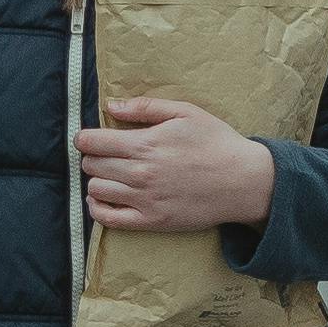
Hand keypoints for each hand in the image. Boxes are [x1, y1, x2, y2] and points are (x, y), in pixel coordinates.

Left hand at [73, 87, 277, 237]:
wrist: (243, 181)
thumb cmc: (217, 143)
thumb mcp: (185, 112)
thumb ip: (145, 107)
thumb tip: (112, 106)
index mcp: (145, 144)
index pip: (94, 142)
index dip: (84, 138)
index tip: (86, 137)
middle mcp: (140, 173)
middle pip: (91, 165)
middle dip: (92, 157)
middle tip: (104, 155)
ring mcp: (144, 199)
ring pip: (96, 189)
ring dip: (96, 180)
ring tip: (107, 175)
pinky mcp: (151, 221)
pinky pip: (108, 218)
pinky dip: (96, 208)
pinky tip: (101, 198)